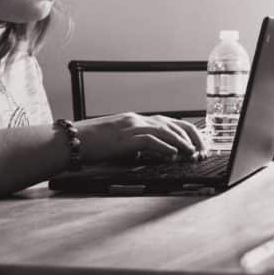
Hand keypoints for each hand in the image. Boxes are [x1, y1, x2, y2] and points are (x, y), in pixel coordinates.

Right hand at [74, 113, 205, 162]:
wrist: (70, 141)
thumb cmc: (93, 145)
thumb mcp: (121, 143)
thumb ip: (140, 146)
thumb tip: (161, 154)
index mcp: (137, 120)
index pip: (171, 122)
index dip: (188, 133)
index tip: (199, 145)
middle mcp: (137, 120)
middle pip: (174, 124)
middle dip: (191, 138)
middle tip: (202, 152)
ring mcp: (130, 127)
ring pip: (165, 130)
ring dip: (182, 143)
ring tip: (193, 153)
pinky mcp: (123, 138)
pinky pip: (149, 140)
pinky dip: (163, 147)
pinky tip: (173, 154)